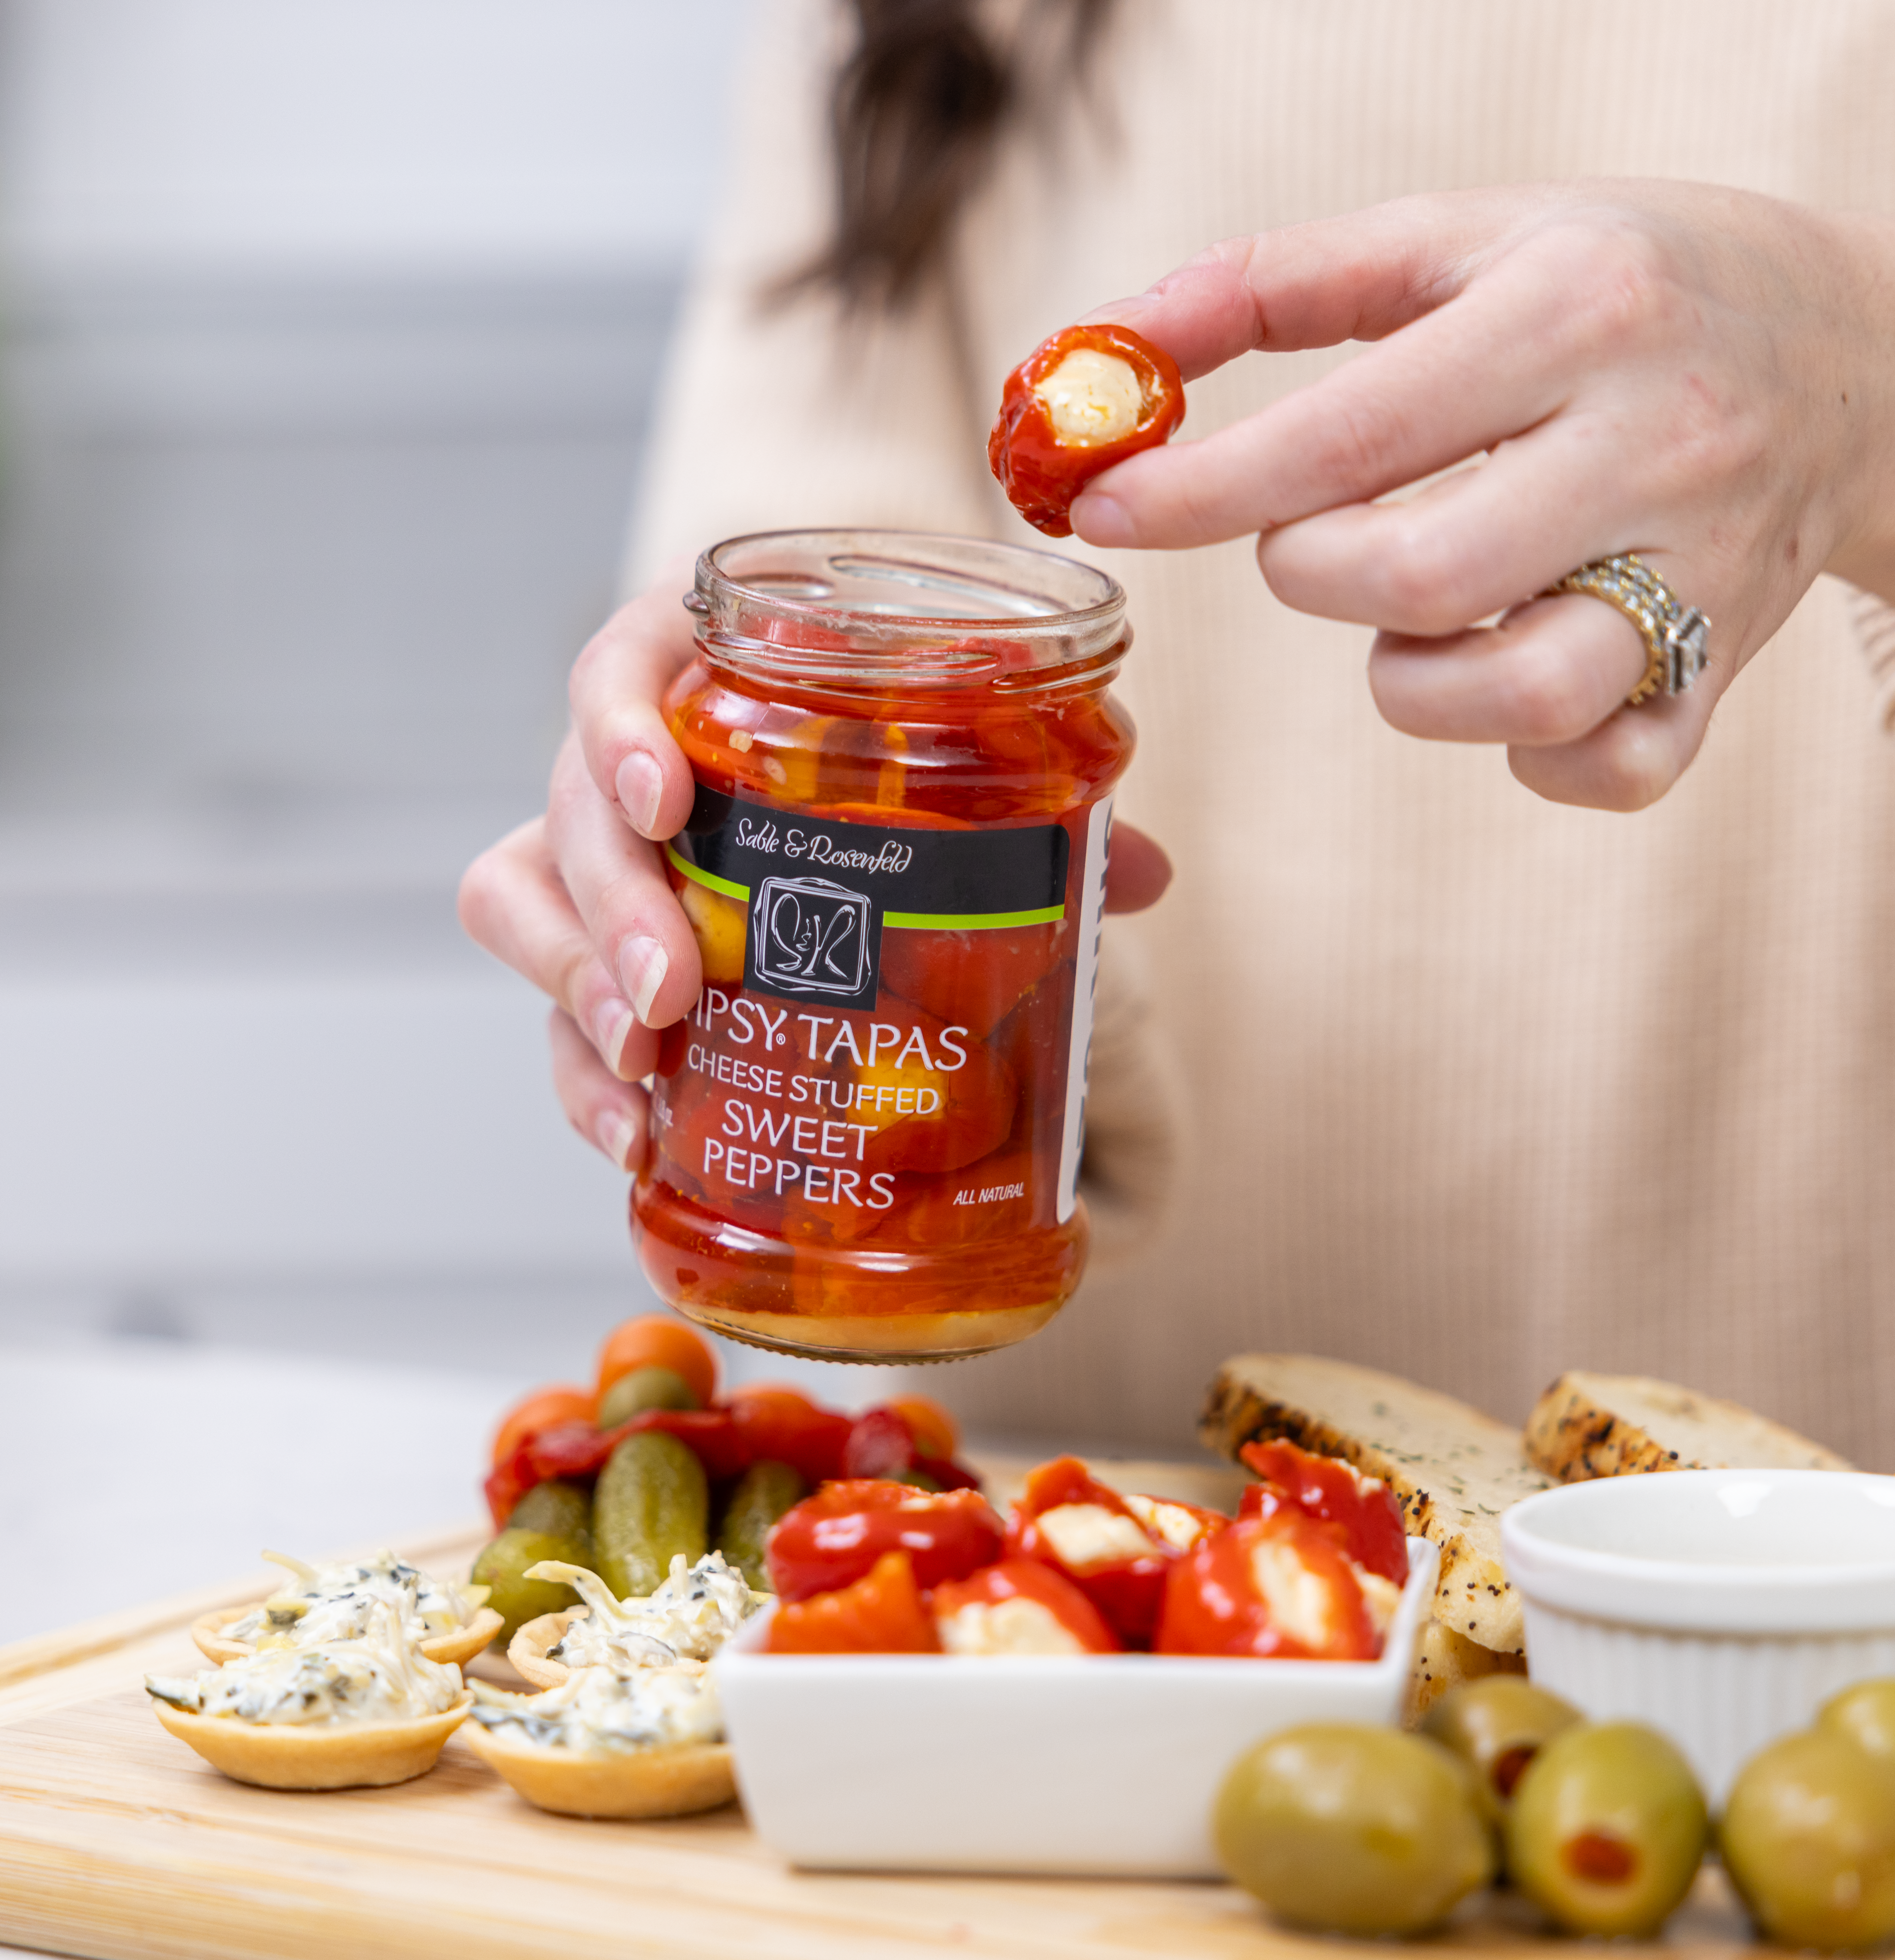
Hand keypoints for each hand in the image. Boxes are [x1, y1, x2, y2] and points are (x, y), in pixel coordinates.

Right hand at [459, 575, 1173, 1167]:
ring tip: (643, 1068)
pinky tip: (634, 1132)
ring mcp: (600, 860)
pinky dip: (584, 1077)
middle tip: (673, 991)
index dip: (619, 727)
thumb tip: (1146, 872)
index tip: (663, 799)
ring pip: (523, 904)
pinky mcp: (591, 951)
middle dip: (609, 908)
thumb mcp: (947, 769)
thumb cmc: (878, 757)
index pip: (618, 668)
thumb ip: (1032, 808)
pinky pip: (553, 1007)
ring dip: (575, 989)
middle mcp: (629, 763)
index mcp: (704, 678)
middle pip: (566, 812)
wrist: (840, 792)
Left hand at [1065, 181, 1894, 808]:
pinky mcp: (1722, 672)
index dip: (1197, 492)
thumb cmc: (1620, 286)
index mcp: (1580, 311)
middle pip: (1420, 579)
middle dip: (1313, 574)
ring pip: (1517, 695)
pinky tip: (1506, 675)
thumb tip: (1105, 349)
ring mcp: (1702, 575)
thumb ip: (1277, 281)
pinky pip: (1610, 768)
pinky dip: (1531, 755)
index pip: (1346, 437)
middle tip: (1314, 537)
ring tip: (1415, 612)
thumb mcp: (1465, 236)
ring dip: (1411, 680)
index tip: (1098, 508)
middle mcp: (1655, 443)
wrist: (1849, 350)